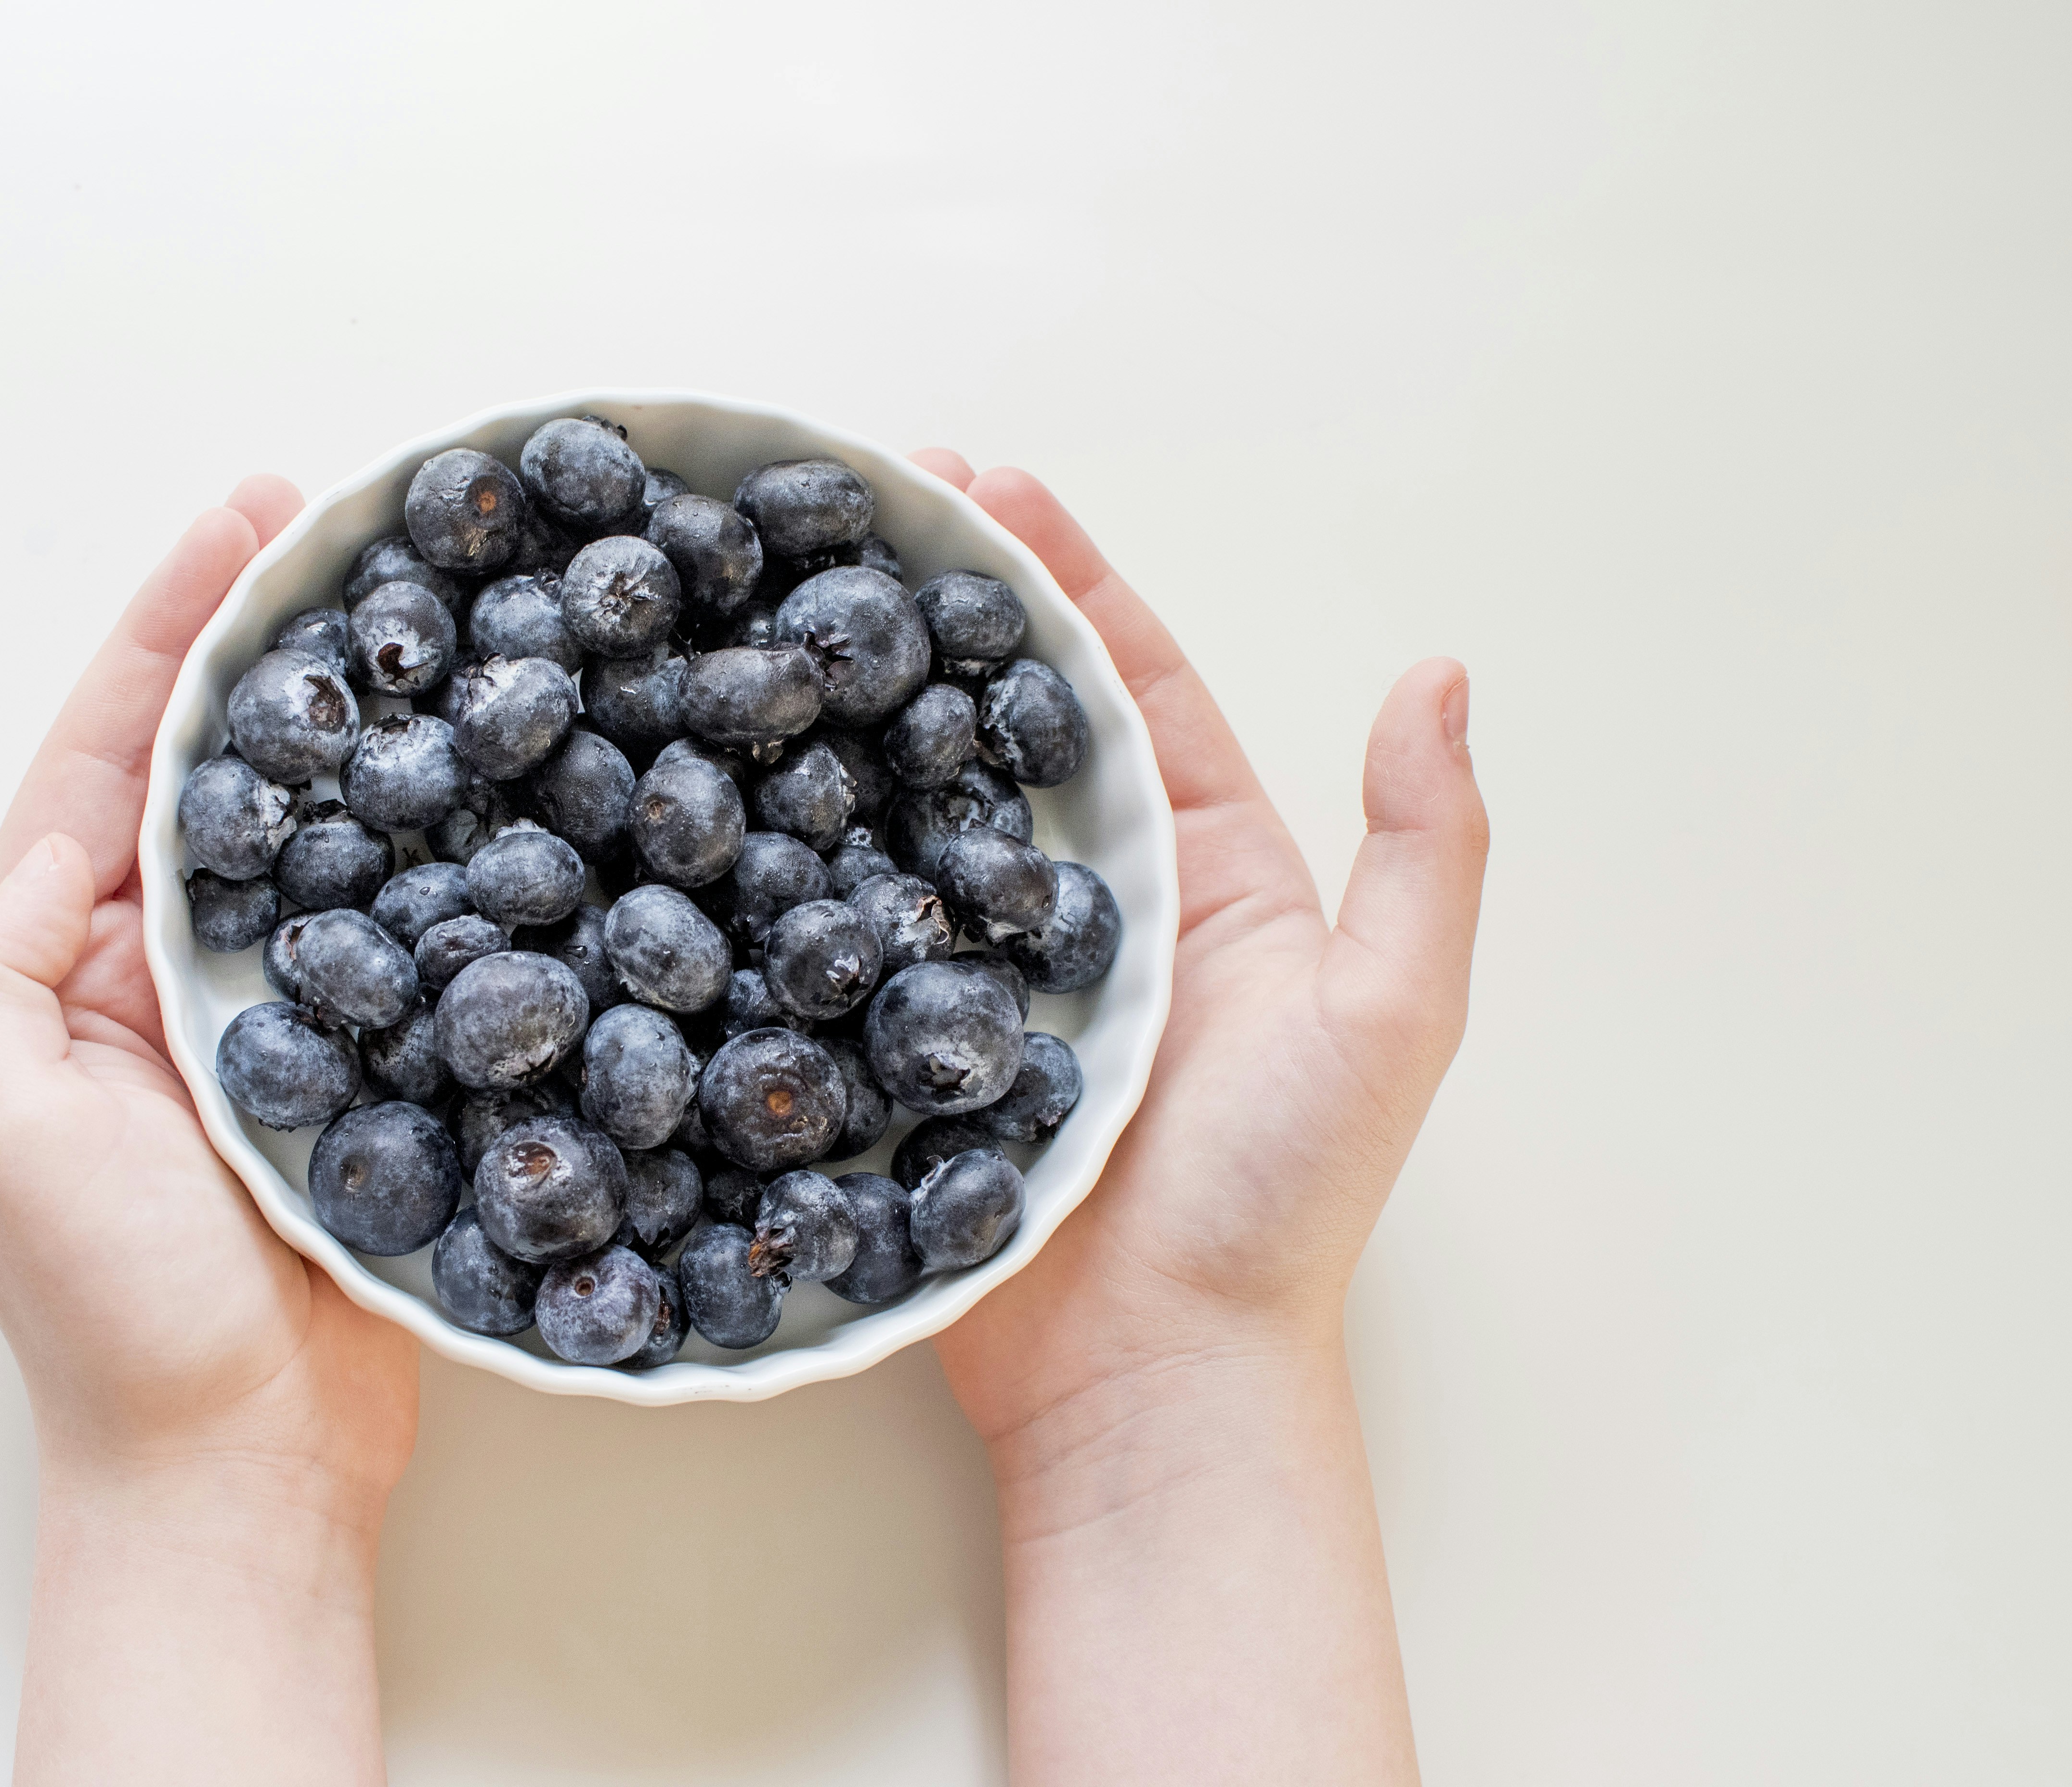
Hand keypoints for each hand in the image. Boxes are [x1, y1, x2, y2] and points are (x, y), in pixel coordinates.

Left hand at [0, 479, 415, 1783]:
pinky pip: (400, 940)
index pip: (112, 763)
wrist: (242, 1467)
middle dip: (267, 647)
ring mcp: (266, 1026)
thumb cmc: (115, 1311)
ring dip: (358, 730)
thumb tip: (61, 846)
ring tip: (423, 619)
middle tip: (342, 528)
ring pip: (317, 840)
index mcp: (65, 970)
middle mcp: (160, 980)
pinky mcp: (357, 1077)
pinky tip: (493, 791)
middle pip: (216, 774)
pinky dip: (437, 857)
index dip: (168, 635)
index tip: (244, 525)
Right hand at [916, 455, 1484, 1785]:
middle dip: (946, 605)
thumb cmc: (1280, 1201)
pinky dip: (806, 841)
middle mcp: (1101, 902)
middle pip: (1012, 719)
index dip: (1066, 575)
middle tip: (859, 505)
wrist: (1157, 1377)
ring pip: (923, 802)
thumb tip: (1440, 672)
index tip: (986, 483)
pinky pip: (858, 919)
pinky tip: (737, 774)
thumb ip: (1423, 848)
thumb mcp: (1392, 1009)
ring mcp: (998, 969)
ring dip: (864, 700)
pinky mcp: (920, 1037)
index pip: (1132, 685)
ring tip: (783, 599)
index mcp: (1214, 870)